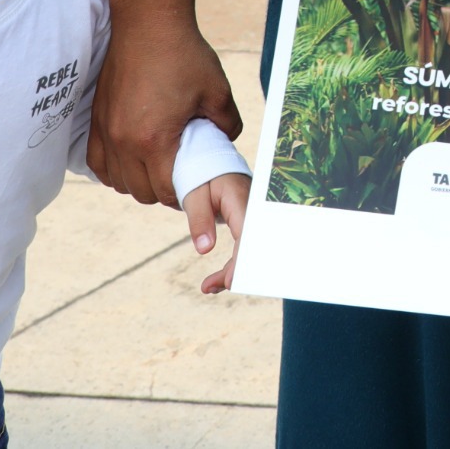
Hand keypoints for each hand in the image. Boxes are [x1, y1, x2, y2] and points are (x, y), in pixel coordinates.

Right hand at [87, 14, 240, 208]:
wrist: (148, 22)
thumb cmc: (184, 55)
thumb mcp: (218, 93)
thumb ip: (226, 126)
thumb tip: (224, 144)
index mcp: (154, 140)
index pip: (165, 191)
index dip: (182, 195)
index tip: (194, 186)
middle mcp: (124, 141)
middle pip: (140, 191)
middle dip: (161, 191)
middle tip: (178, 177)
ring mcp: (106, 131)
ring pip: (116, 181)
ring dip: (136, 182)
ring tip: (155, 168)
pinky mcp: (96, 119)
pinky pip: (97, 163)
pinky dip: (112, 169)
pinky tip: (130, 160)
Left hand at [186, 171, 248, 294]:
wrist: (212, 162)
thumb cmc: (202, 175)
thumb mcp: (194, 194)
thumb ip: (199, 219)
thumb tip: (204, 249)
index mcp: (243, 199)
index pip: (248, 234)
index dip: (242, 259)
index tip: (231, 281)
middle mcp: (255, 210)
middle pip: (255, 246)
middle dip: (238, 271)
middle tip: (209, 287)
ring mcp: (255, 217)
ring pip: (252, 250)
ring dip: (234, 271)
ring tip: (208, 287)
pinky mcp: (250, 224)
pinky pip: (247, 247)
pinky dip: (235, 265)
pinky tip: (219, 279)